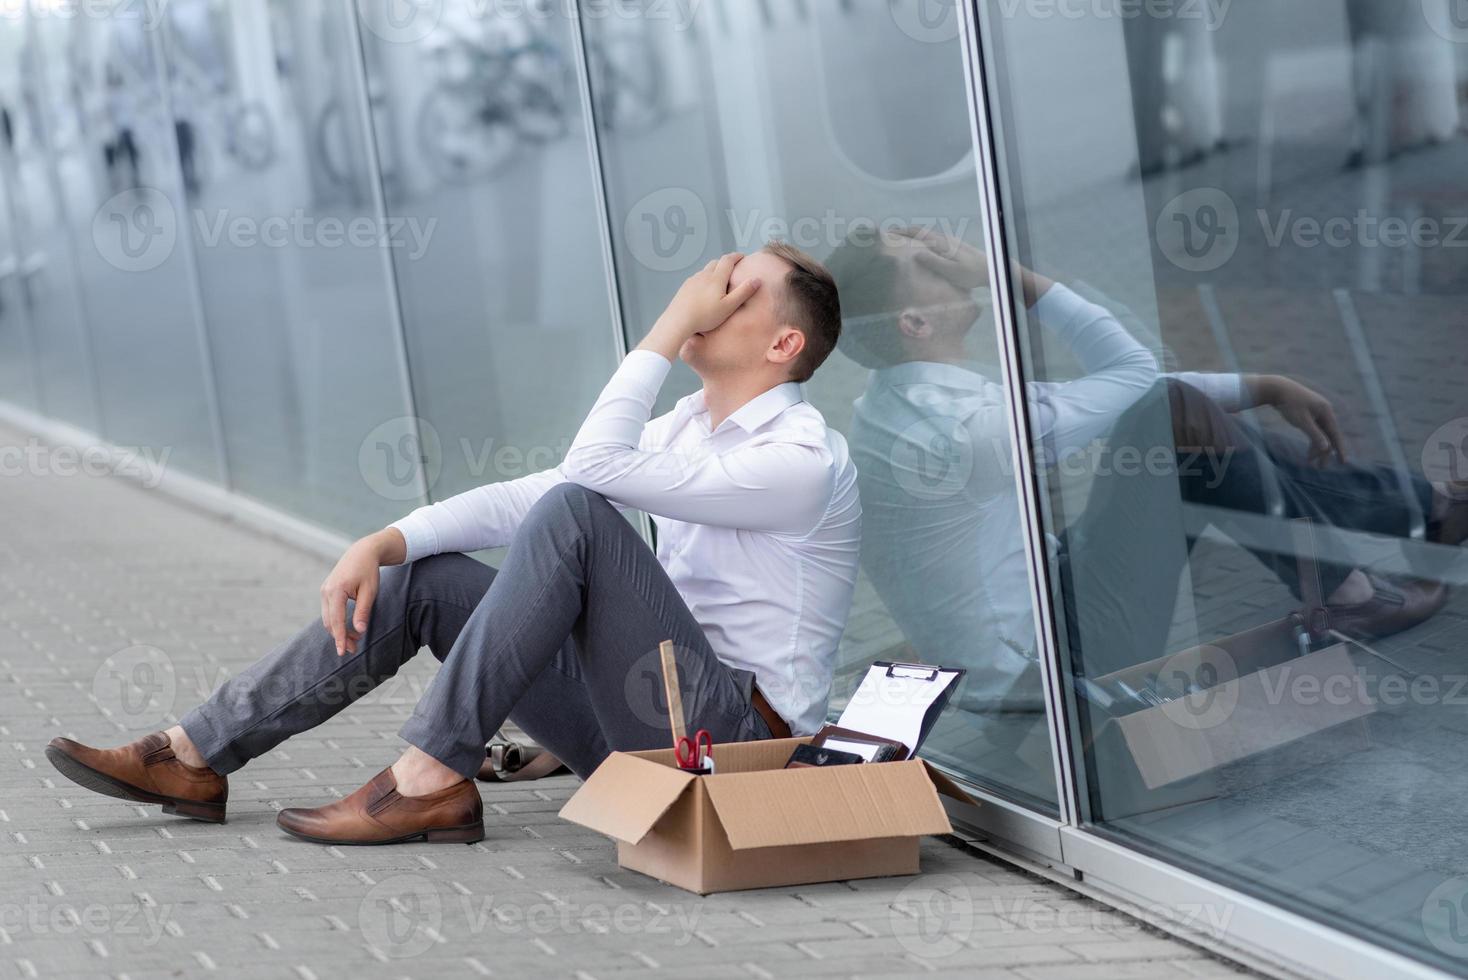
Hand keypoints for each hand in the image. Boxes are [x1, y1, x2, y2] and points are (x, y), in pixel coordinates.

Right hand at [320, 529, 403, 655]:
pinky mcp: (327, 591)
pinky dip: (337, 621)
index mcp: (336, 590)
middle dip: (340, 637)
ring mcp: (324, 590)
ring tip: (354, 640)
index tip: (343, 652)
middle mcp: (326, 591)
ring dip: (338, 630)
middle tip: (353, 649)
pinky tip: (349, 628)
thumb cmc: (368, 571)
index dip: (340, 638)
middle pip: (329, 622)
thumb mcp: (370, 591)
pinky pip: (329, 611)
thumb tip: (359, 631)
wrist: (362, 552)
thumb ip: (363, 611)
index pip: (336, 620)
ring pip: (328, 618)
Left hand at [638, 253, 761, 360]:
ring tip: (720, 278)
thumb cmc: (706, 316)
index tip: (743, 256)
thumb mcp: (729, 306)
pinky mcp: (684, 288)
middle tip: (733, 267)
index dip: (736, 256)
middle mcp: (703, 275)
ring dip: (714, 270)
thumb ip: (743, 292)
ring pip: (705, 270)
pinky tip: (705, 289)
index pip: (728, 260)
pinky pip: (697, 278)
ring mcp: (692, 280)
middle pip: (716, 262)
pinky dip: (705, 278)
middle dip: (726, 262)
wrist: (678, 321)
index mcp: (716, 278)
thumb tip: (757, 279)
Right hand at [900, 225, 1053, 305]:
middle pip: (921, 231)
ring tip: (902, 240)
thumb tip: (915, 253)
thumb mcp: (951, 271)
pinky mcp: (954, 246)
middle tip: (891, 234)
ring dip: (913, 235)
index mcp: (941, 243)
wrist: (991, 269)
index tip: (888, 232)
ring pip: (927, 234)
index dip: (902, 232)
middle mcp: (944, 239)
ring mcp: (950, 241)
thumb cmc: (971, 274)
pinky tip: (922, 247)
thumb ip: (933, 262)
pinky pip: (933, 239)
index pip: (917, 233)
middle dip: (905, 231)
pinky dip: (922, 239)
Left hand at [1249, 375, 1346, 466]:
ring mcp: (1317, 413)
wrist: (1277, 389)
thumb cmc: (1289, 404)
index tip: (1343, 462)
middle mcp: (1324, 411)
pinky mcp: (1309, 414)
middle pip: (1328, 435)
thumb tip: (1327, 448)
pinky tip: (1308, 452)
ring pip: (1320, 434)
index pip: (1335, 434)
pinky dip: (1311, 440)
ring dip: (1316, 448)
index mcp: (1326, 411)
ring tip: (1310, 462)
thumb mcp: (1302, 421)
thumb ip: (1314, 435)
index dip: (1340, 449)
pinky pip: (1314, 430)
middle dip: (1324, 452)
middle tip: (1321, 468)